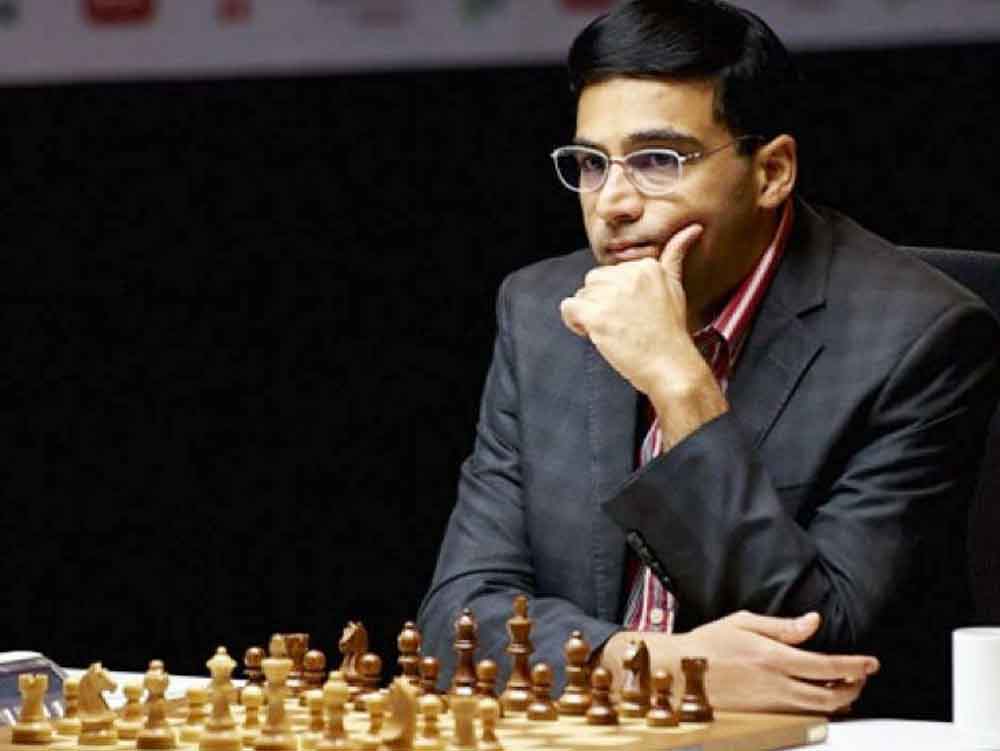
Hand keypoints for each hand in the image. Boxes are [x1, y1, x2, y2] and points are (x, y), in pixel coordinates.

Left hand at [560, 224, 704, 395]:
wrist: (670, 365)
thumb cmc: (671, 332)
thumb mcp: (676, 286)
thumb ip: (676, 255)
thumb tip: (693, 229)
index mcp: (646, 266)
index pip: (612, 273)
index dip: (617, 296)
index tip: (633, 313)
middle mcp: (628, 276)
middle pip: (594, 282)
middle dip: (602, 303)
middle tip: (623, 325)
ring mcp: (611, 296)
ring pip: (581, 296)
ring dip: (589, 315)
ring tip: (613, 331)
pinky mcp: (596, 316)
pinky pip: (568, 308)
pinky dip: (574, 322)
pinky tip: (593, 332)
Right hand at [601, 611, 878, 713]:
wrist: (679, 672)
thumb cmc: (708, 643)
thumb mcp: (744, 622)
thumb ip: (783, 626)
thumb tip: (814, 622)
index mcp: (773, 657)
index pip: (826, 666)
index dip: (854, 666)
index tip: (870, 663)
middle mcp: (776, 684)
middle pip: (830, 695)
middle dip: (853, 687)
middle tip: (860, 677)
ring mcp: (770, 704)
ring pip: (818, 709)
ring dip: (838, 699)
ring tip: (843, 686)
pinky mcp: (763, 715)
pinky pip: (801, 715)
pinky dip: (817, 707)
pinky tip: (816, 696)